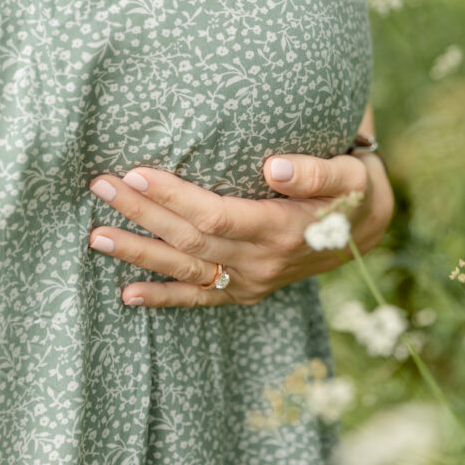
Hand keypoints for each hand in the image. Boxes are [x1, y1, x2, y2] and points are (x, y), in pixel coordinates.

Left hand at [87, 149, 393, 308]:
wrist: (367, 230)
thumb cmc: (353, 190)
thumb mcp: (348, 174)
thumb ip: (314, 171)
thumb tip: (274, 166)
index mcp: (281, 229)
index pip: (214, 215)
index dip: (172, 197)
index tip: (135, 173)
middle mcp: (261, 261)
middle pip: (189, 240)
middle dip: (142, 214)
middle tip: (100, 187)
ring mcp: (252, 280)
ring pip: (186, 270)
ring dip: (139, 253)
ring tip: (97, 236)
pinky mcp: (246, 290)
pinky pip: (200, 298)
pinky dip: (163, 297)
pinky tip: (128, 294)